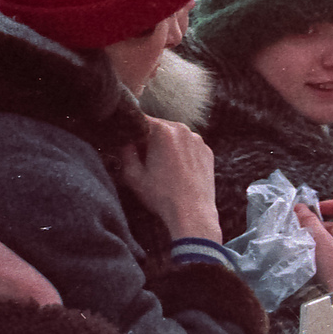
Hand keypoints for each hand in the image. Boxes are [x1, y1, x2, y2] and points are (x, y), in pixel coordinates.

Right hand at [120, 115, 222, 241]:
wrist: (193, 213)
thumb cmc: (162, 196)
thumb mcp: (133, 176)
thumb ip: (125, 152)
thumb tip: (125, 141)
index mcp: (163, 131)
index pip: (140, 120)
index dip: (131, 132)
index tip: (129, 145)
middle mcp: (183, 129)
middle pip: (159, 127)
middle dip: (149, 139)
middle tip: (145, 161)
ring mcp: (198, 140)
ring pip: (175, 137)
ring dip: (166, 146)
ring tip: (163, 169)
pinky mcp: (207, 152)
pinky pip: (189, 146)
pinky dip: (181, 154)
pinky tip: (178, 172)